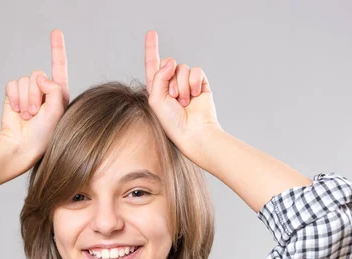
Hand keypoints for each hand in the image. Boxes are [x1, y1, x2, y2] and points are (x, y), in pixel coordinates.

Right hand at [0, 29, 68, 174]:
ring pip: (25, 79)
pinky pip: (12, 84)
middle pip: (38, 74)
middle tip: (35, 114)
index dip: (57, 49)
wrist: (22, 146)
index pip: (59, 68)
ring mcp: (28, 93)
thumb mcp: (57, 111)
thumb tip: (39, 77)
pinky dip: (14, 97)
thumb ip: (54, 89)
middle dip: (35, 94)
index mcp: (58, 94)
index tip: (55, 32)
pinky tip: (17, 111)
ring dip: (25, 98)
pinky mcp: (13, 96)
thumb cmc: (44, 135)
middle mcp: (43, 91)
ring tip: (27, 116)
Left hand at [145, 30, 222, 165]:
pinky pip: (195, 71)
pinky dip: (193, 82)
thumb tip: (171, 62)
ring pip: (182, 68)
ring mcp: (186, 84)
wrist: (193, 132)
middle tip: (172, 97)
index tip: (151, 33)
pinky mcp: (200, 84)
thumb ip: (158, 77)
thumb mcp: (156, 100)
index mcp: (157, 88)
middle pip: (168, 63)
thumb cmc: (171, 123)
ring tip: (183, 101)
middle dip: (169, 78)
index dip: (152, 48)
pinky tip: (195, 96)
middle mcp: (171, 84)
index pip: (153, 64)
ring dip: (182, 85)